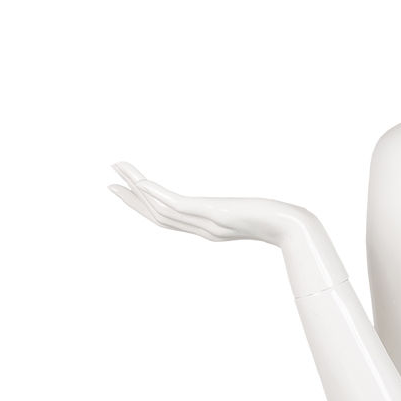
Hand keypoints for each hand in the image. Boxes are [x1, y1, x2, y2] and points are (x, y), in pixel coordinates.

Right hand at [109, 162, 316, 250]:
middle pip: (157, 217)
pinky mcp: (209, 214)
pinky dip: (155, 193)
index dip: (146, 207)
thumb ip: (245, 211)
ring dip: (137, 190)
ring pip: (160, 209)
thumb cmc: (280, 221)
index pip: (170, 219)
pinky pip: (175, 205)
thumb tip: (247, 208)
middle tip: (110, 184)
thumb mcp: (255, 213)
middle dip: (132, 201)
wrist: (291, 227)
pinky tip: (141, 181)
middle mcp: (201, 229)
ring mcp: (203, 223)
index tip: (129, 192)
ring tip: (118, 171)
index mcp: (207, 229)